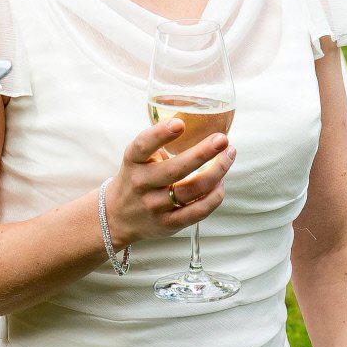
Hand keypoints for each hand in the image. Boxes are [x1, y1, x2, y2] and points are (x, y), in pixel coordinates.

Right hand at [103, 119, 236, 248]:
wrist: (117, 217)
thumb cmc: (137, 178)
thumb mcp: (138, 158)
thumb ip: (160, 143)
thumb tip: (200, 122)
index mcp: (133, 162)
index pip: (143, 146)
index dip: (160, 134)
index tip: (180, 123)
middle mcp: (142, 184)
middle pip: (176, 169)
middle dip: (203, 153)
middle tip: (222, 139)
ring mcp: (154, 206)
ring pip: (193, 190)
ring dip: (217, 172)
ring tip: (229, 155)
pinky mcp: (168, 224)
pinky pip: (198, 211)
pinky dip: (214, 196)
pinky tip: (221, 183)